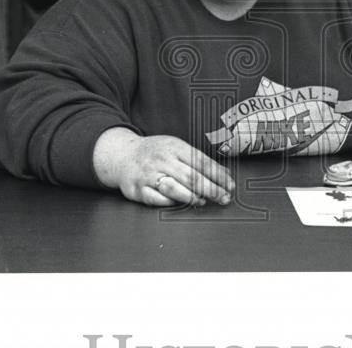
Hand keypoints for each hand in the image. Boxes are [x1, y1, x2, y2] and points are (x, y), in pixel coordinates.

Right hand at [93, 127, 234, 206]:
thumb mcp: (176, 148)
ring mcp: (149, 175)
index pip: (202, 162)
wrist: (122, 155)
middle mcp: (162, 160)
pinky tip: (181, 204)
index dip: (218, 176)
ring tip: (203, 201)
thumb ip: (198, 160)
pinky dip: (171, 202)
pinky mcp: (138, 189)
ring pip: (174, 188)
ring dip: (192, 197)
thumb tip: (224, 174)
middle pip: (191, 176)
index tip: (230, 186)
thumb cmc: (155, 153)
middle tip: (224, 198)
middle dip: (211, 189)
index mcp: (174, 147)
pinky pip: (157, 199)